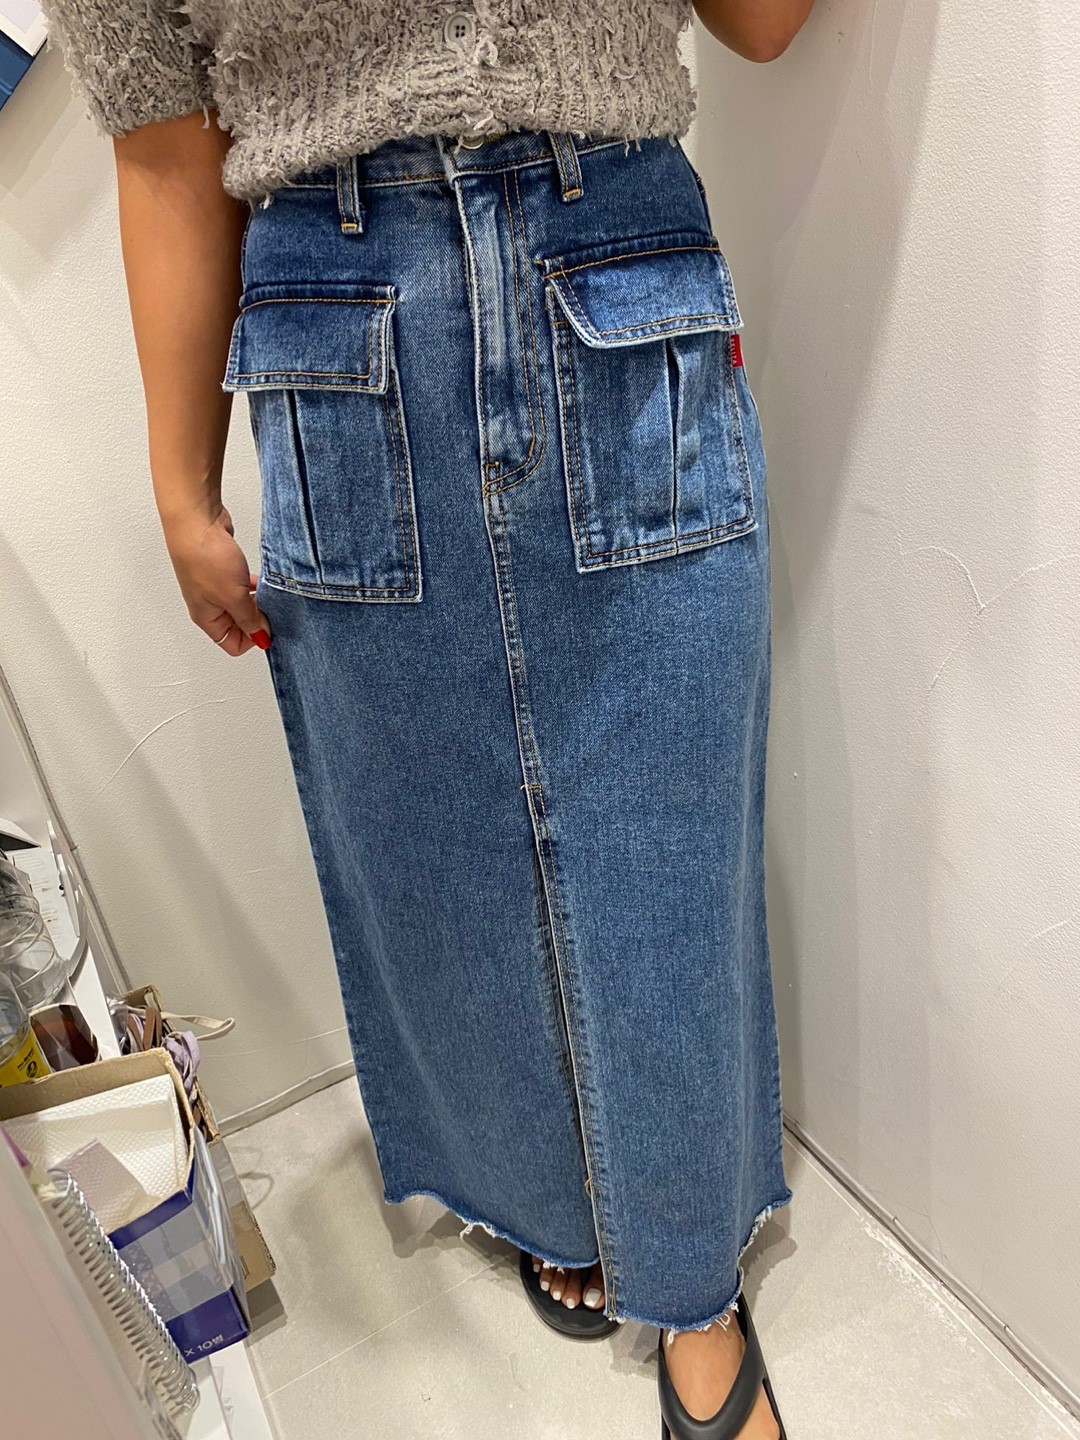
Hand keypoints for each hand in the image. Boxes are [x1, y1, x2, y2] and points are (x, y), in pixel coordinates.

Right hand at [163, 506, 271, 655]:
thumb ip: (249, 619)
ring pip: (243, 604)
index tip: (270, 626)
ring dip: (257, 601)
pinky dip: (255, 585)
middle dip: (258, 619)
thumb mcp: (234, 597)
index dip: (253, 639)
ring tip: (268, 592)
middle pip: (239, 625)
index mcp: (207, 618)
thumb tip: (261, 638)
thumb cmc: (205, 557)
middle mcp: (209, 605)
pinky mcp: (224, 569)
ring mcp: (216, 586)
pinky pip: (243, 586)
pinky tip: (262, 578)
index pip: (232, 644)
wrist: (197, 520)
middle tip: (272, 608)